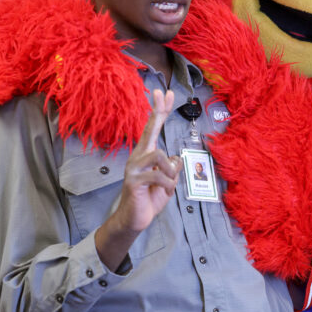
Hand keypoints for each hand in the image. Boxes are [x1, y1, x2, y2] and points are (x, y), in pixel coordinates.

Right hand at [112, 89, 181, 232]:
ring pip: (159, 155)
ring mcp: (134, 168)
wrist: (134, 220)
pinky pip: (159, 176)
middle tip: (162, 91)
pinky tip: (164, 192)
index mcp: (146, 154)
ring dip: (170, 171)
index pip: (154, 128)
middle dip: (157, 110)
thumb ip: (172, 168)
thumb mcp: (167, 182)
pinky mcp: (133, 181)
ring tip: (168, 183)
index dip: (160, 111)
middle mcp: (138, 157)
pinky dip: (168, 185)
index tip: (166, 93)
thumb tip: (177, 157)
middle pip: (149, 129)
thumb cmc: (149, 198)